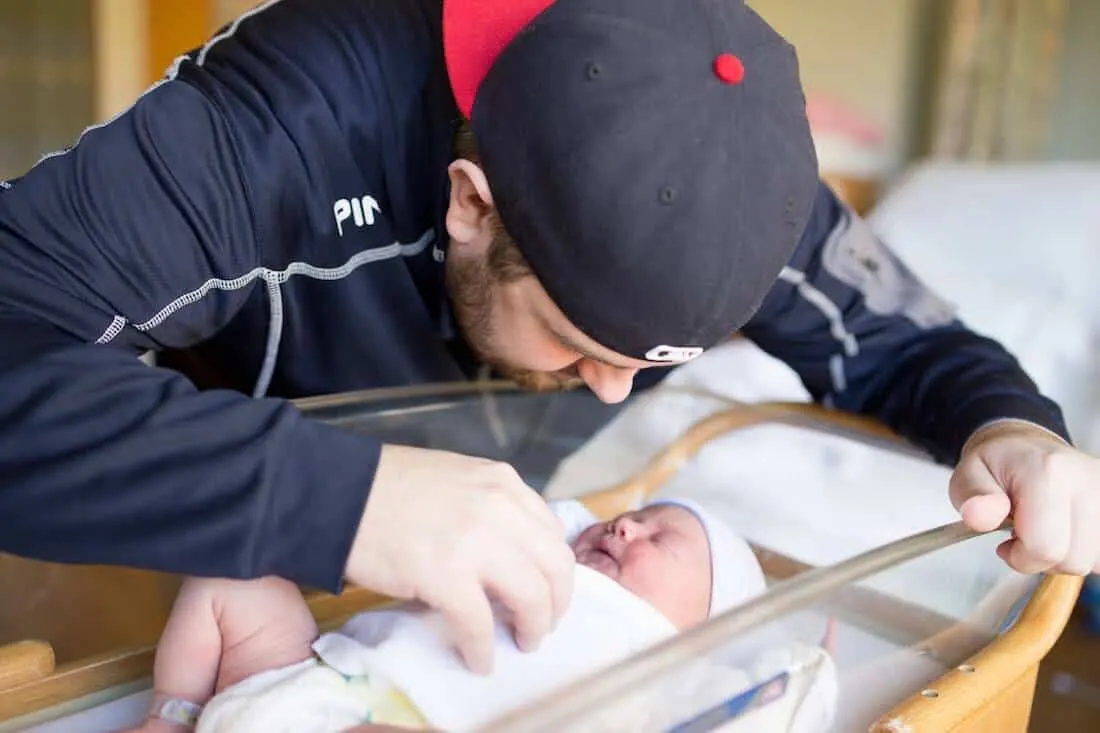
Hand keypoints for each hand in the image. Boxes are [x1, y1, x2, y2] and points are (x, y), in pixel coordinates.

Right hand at [345, 445, 575, 673]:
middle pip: (555, 566)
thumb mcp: (456, 480)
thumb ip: (489, 508)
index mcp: (503, 483)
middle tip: (542, 625)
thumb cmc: (385, 487)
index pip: (552, 533)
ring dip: (533, 628)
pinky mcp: (445, 575)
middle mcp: (500, 507)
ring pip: (532, 597)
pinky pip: (480, 624)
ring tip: (521, 643)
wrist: (335, 491)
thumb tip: (509, 554)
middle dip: (555, 603)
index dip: (553, 570)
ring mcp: (475, 541)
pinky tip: (478, 660)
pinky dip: (483, 649)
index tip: (544, 590)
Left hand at [950, 420, 1099, 575]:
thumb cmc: (997, 465)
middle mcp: (1088, 480)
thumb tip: (978, 516)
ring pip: (1092, 561)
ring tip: (1045, 527)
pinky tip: (1065, 530)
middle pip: (1073, 560)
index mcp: (1048, 471)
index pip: (1045, 548)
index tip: (1006, 543)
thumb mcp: (967, 477)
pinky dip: (1082, 550)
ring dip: (1064, 555)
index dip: (1020, 557)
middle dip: (1042, 559)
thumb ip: (973, 499)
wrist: (1026, 445)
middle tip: (1024, 533)